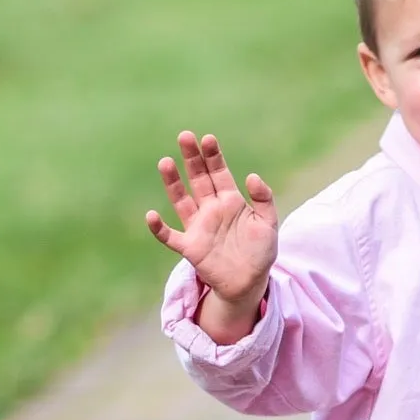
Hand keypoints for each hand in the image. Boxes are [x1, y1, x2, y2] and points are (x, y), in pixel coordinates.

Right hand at [146, 133, 277, 335]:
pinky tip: (151, 216)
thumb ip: (263, 199)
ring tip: (165, 162)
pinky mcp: (190, 247)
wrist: (250, 283)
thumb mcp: (268, 224)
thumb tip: (252, 176)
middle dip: (192, 159)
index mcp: (230, 201)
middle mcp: (211, 209)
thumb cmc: (260, 252)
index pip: (219, 173)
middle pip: (198, 179)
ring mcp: (198, 227)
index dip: (213, 156)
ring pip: (181, 200)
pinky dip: (159, 228)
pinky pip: (170, 236)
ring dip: (173, 183)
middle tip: (185, 136)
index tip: (208, 139)